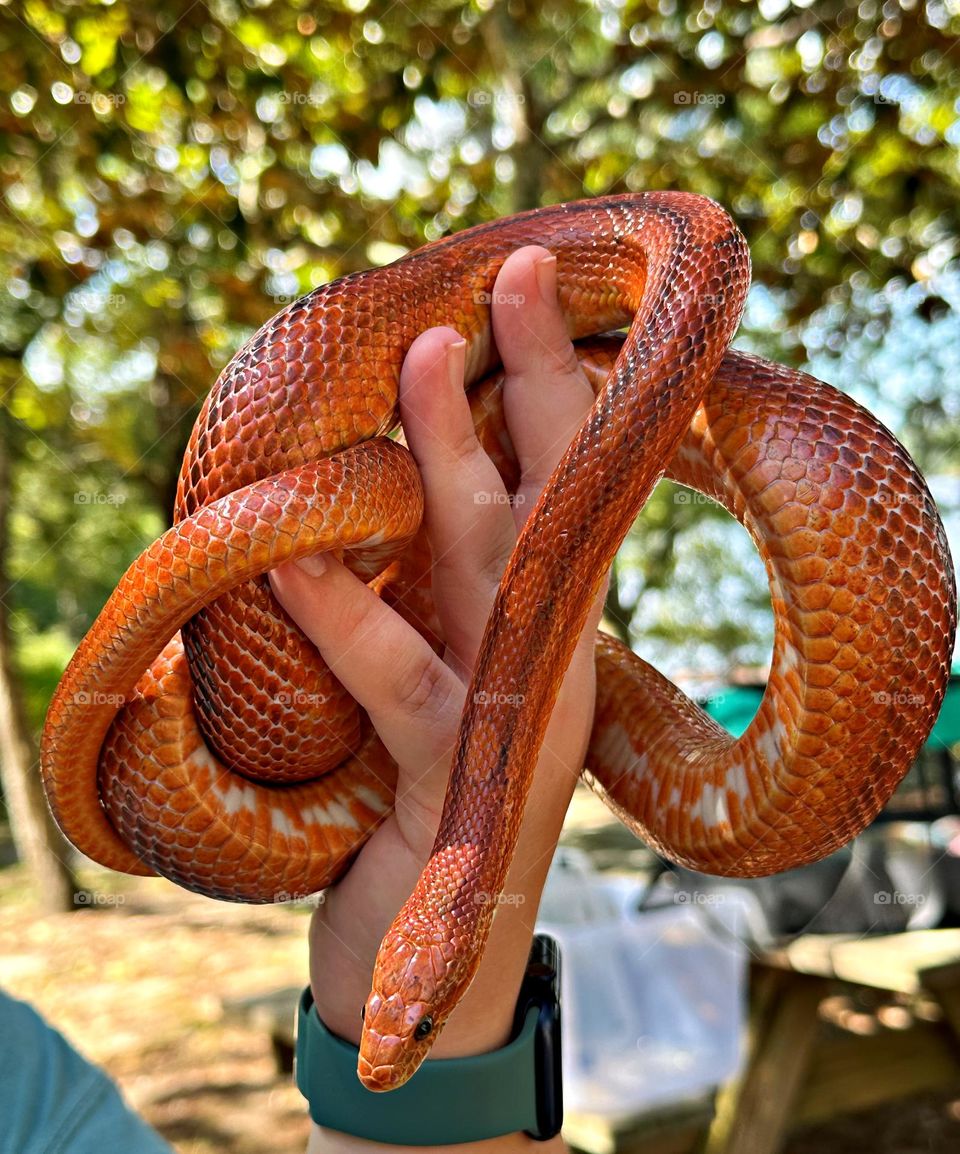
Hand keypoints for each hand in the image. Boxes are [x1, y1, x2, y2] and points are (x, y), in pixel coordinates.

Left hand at [270, 246, 607, 1152]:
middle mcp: (545, 650)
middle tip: (512, 276)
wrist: (448, 938)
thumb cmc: (434, 776)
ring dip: (459, 456)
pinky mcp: (449, 777)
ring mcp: (510, 711)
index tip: (525, 278)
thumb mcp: (446, 656)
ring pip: (492, 566)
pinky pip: (398, 684)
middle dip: (536, 380)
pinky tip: (291, 550)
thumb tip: (401, 466)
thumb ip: (442, 576)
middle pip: (550, 497)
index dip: (553, 378)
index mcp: (543, 617)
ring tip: (423, 355)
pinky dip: (344, 617)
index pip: (562, 478)